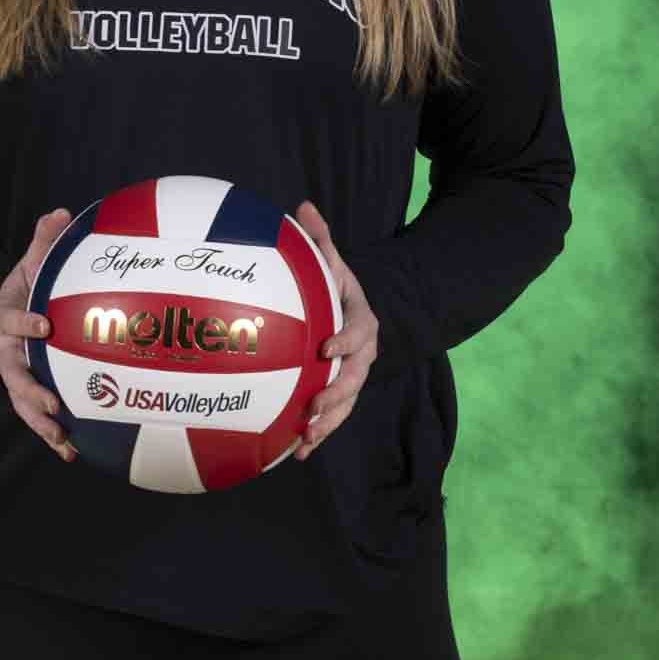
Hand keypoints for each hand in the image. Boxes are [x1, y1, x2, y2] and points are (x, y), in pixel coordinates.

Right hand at [0, 207, 77, 460]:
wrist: (13, 312)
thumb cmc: (28, 285)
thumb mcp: (33, 263)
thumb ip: (44, 241)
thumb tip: (61, 213)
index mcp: (3, 317)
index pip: (10, 322)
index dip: (24, 324)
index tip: (45, 326)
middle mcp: (4, 351)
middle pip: (12, 375)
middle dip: (31, 391)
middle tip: (53, 403)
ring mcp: (15, 375)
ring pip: (22, 403)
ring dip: (41, 424)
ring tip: (62, 439)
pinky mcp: (29, 392)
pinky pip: (38, 417)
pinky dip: (53, 436)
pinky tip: (75, 454)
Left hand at [292, 199, 378, 459]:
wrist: (351, 314)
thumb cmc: (334, 286)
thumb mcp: (332, 262)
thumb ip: (319, 240)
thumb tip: (303, 205)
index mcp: (363, 321)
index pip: (360, 333)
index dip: (346, 342)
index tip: (326, 349)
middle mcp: (363, 355)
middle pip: (356, 378)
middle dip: (336, 394)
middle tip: (314, 404)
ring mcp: (353, 378)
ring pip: (345, 404)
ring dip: (328, 423)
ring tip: (306, 437)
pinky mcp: (339, 395)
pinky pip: (332, 419)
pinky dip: (317, 436)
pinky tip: (295, 454)